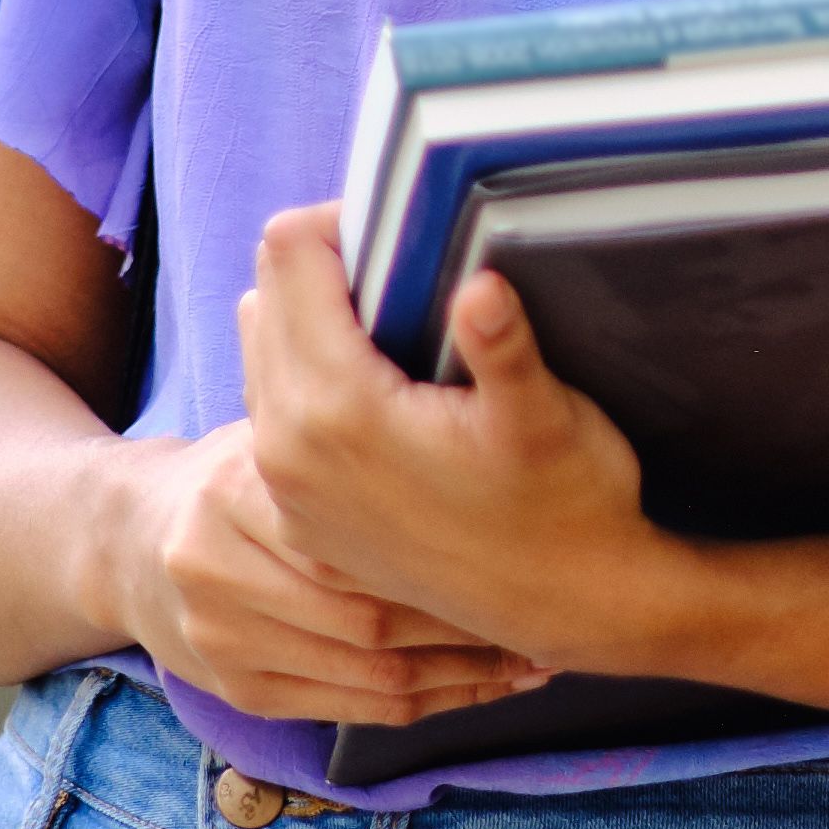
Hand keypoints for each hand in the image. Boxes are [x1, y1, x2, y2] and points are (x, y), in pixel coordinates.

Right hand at [98, 420, 549, 727]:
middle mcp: (216, 570)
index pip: (351, 534)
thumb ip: (326, 391)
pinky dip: (432, 701)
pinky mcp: (240, 691)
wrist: (129, 542)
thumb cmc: (234, 472)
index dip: (446, 546)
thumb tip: (441, 307)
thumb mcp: (269, 423)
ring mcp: (222, 639)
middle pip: (366, 613)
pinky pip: (356, 708)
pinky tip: (489, 687)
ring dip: (464, 672)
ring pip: (370, 672)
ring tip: (537, 658)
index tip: (523, 542)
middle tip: (547, 614)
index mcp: (233, 490)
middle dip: (465, 620)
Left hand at [237, 205, 687, 675]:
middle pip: (264, 294)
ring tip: (391, 329)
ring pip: (259, 352)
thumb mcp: (546, 416)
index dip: (343, 220)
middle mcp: (289, 448)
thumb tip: (480, 284)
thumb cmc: (569, 505)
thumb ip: (503, 344)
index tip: (404, 231)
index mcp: (338, 408)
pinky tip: (379, 392)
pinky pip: (271, 413)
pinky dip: (307, 381)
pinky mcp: (301, 517)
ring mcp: (288, 489)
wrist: (568, 608)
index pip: (288, 254)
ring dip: (310, 322)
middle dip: (324, 267)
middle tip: (402, 273)